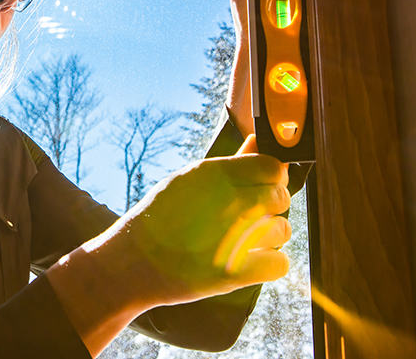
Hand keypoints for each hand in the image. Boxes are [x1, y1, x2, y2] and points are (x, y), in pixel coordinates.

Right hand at [92, 135, 291, 310]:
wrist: (133, 261)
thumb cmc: (160, 217)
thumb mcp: (187, 181)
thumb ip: (230, 164)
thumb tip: (258, 142)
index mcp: (214, 175)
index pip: (272, 167)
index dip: (272, 177)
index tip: (262, 186)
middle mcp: (228, 202)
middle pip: (281, 197)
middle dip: (270, 206)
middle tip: (249, 217)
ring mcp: (234, 237)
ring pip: (282, 229)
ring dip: (268, 236)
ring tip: (243, 239)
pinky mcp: (236, 272)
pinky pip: (280, 263)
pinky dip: (269, 264)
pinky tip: (251, 260)